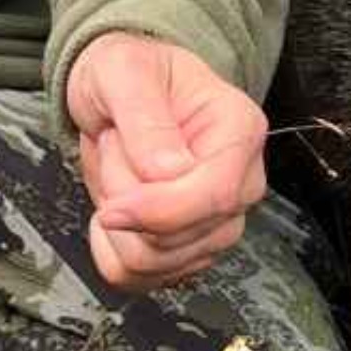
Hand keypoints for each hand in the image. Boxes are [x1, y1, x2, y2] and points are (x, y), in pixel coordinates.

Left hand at [64, 32, 267, 294]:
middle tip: (115, 146)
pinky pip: (140, 278)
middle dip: (127, 201)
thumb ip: (146, 118)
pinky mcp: (186, 248)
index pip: (216, 195)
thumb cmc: (130, 72)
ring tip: (118, 169)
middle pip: (184, 238)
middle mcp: (239, 182)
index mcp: (239, 130)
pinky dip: (110, 251)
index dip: (161, 212)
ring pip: (159, 263)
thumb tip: (169, 173)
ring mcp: (216, 221)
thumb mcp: (124, 71)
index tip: (113, 208)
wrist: (123, 90)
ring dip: (116, 223)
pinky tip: (111, 211)